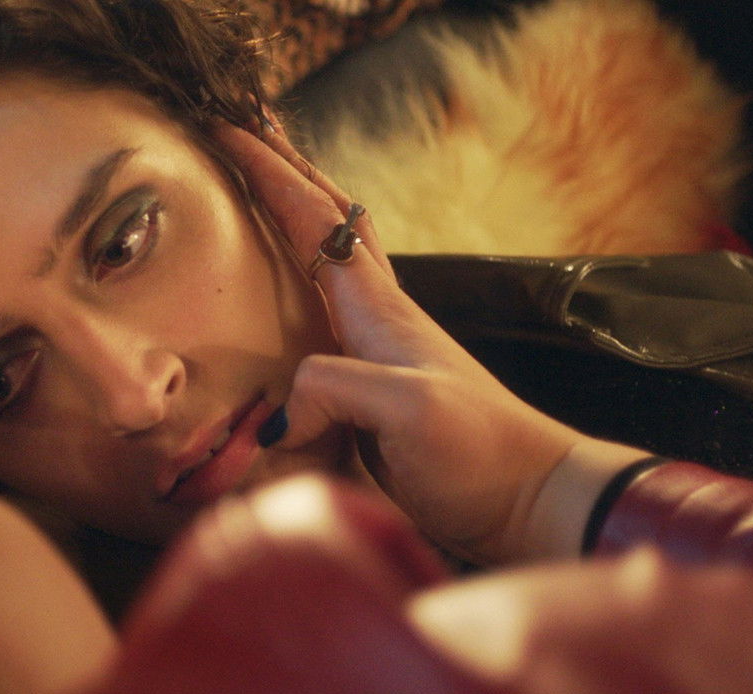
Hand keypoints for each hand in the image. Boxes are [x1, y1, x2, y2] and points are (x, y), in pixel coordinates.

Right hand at [213, 120, 647, 563]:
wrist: (528, 500)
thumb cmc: (479, 453)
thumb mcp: (408, 411)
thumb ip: (335, 389)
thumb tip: (277, 412)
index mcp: (376, 309)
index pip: (312, 219)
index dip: (268, 173)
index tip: (225, 133)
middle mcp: (374, 317)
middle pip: (325, 222)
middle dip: (283, 172)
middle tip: (240, 135)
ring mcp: (374, 351)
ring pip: (325, 262)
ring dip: (294, 216)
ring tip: (260, 190)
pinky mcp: (370, 391)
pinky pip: (320, 317)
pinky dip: (298, 280)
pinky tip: (288, 291)